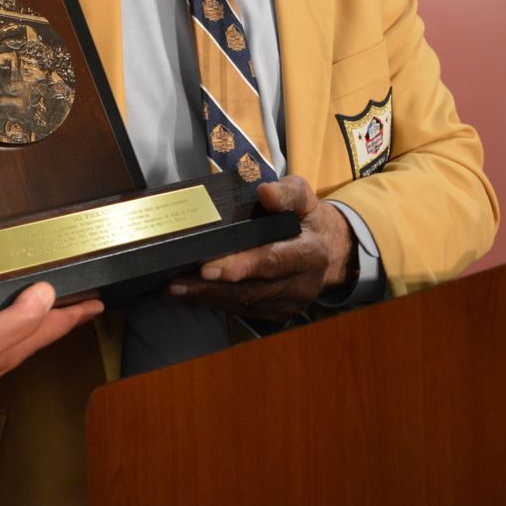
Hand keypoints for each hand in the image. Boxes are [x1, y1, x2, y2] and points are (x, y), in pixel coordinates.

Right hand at [0, 282, 102, 425]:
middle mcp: (1, 355)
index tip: (99, 302)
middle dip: (61, 316)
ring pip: (18, 335)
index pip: (52, 327)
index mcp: (12, 349)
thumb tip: (48, 293)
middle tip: (79, 302)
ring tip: (46, 305)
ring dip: (35, 319)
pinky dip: (5, 321)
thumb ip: (17, 318)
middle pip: (39, 332)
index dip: (77, 312)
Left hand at [166, 176, 354, 319]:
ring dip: (208, 297)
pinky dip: (216, 302)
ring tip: (175, 287)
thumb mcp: (304, 196)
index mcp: (309, 253)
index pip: (273, 261)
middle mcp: (300, 284)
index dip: (241, 266)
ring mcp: (289, 303)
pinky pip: (243, 310)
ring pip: (244, 303)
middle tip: (177, 282)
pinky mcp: (277, 313)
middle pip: (252, 288)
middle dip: (213, 287)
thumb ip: (286, 193)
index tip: (209, 267)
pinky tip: (192, 293)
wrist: (331, 252)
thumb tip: (265, 192)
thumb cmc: (309, 219)